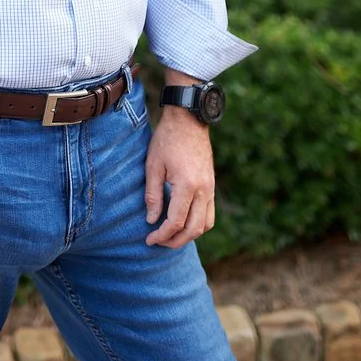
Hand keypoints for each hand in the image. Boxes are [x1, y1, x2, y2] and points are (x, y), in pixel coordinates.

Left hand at [144, 107, 214, 248]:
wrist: (188, 119)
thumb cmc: (167, 139)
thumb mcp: (153, 165)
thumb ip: (153, 195)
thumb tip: (151, 221)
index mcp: (187, 185)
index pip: (176, 222)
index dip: (162, 235)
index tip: (149, 239)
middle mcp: (203, 190)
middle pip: (193, 229)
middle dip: (175, 241)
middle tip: (158, 241)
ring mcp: (211, 188)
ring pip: (205, 225)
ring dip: (189, 235)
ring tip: (170, 235)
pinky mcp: (212, 186)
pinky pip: (209, 214)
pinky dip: (198, 224)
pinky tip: (183, 222)